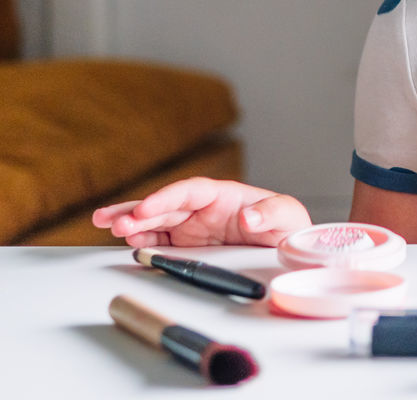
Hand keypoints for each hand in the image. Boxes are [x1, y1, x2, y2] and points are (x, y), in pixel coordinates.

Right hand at [91, 177, 311, 247]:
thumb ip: (271, 213)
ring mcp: (193, 228)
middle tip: (110, 220)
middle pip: (165, 205)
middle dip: (137, 211)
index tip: (146, 208)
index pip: (189, 191)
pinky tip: (127, 244)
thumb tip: (248, 217)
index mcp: (224, 195)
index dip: (166, 197)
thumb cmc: (288, 226)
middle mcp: (203, 209)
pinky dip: (142, 242)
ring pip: (156, 221)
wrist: (289, 248)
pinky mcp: (189, 246)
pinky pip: (161, 242)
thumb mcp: (288, 216)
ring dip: (132, 224)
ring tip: (105, 225)